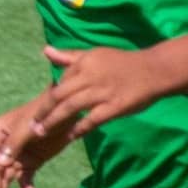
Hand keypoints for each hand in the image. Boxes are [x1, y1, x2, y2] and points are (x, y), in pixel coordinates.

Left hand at [24, 44, 176, 151]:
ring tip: (41, 132)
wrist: (156, 69)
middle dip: (42, 112)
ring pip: (71, 108)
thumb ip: (69, 56)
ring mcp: (103, 92)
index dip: (49, 97)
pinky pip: (93, 119)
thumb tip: (45, 51)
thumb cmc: (125, 63)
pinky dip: (80, 128)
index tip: (40, 110)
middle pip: (58, 95)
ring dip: (54, 121)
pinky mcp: (115, 106)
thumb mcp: (95, 54)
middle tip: (31, 125)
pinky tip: (71, 136)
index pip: (60, 81)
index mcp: (84, 63)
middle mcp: (90, 77)